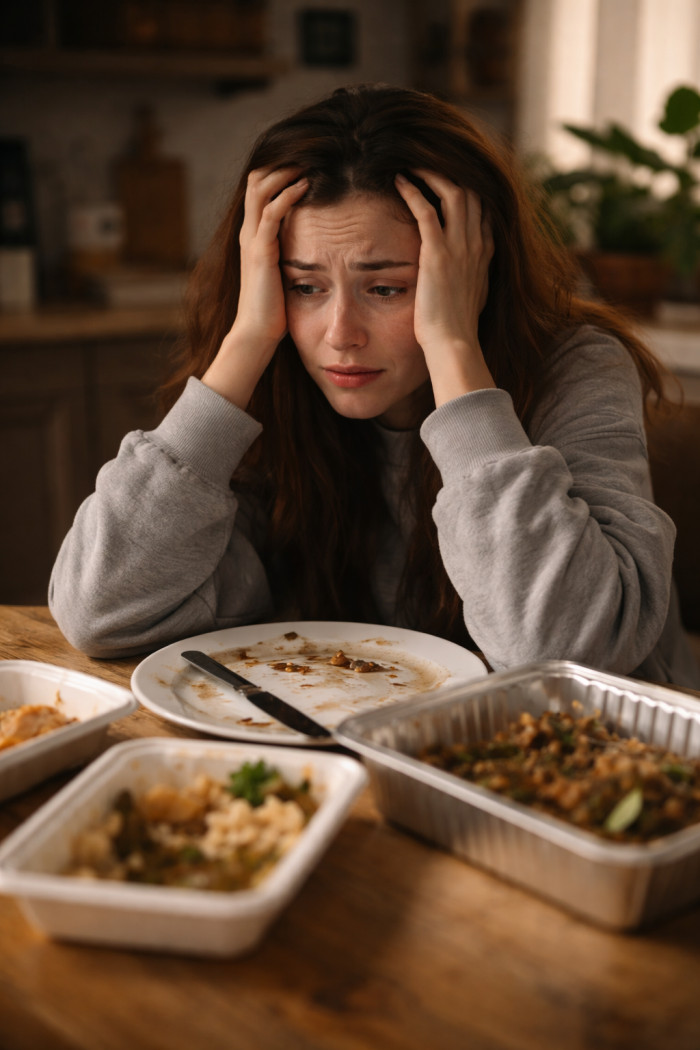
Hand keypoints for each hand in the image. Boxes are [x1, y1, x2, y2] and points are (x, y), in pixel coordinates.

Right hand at [202, 167, 307, 408]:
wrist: (257, 333)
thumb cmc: (274, 309)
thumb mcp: (283, 273)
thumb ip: (291, 254)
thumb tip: (315, 246)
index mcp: (254, 235)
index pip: (260, 188)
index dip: (280, 170)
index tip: (308, 162)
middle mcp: (249, 232)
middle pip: (257, 178)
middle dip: (283, 162)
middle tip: (310, 153)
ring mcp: (252, 240)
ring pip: (261, 188)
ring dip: (285, 170)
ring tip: (308, 161)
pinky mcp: (260, 251)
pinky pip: (271, 213)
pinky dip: (288, 194)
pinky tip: (306, 186)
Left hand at [394, 171, 495, 403]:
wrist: (453, 344)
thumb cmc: (455, 328)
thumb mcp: (471, 298)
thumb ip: (469, 279)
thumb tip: (462, 278)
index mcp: (484, 254)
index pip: (482, 209)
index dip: (467, 189)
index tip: (448, 179)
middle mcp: (476, 245)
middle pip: (472, 192)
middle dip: (450, 172)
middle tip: (427, 163)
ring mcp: (459, 247)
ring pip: (454, 192)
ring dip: (432, 174)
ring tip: (413, 164)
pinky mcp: (437, 253)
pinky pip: (427, 210)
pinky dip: (413, 191)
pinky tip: (399, 181)